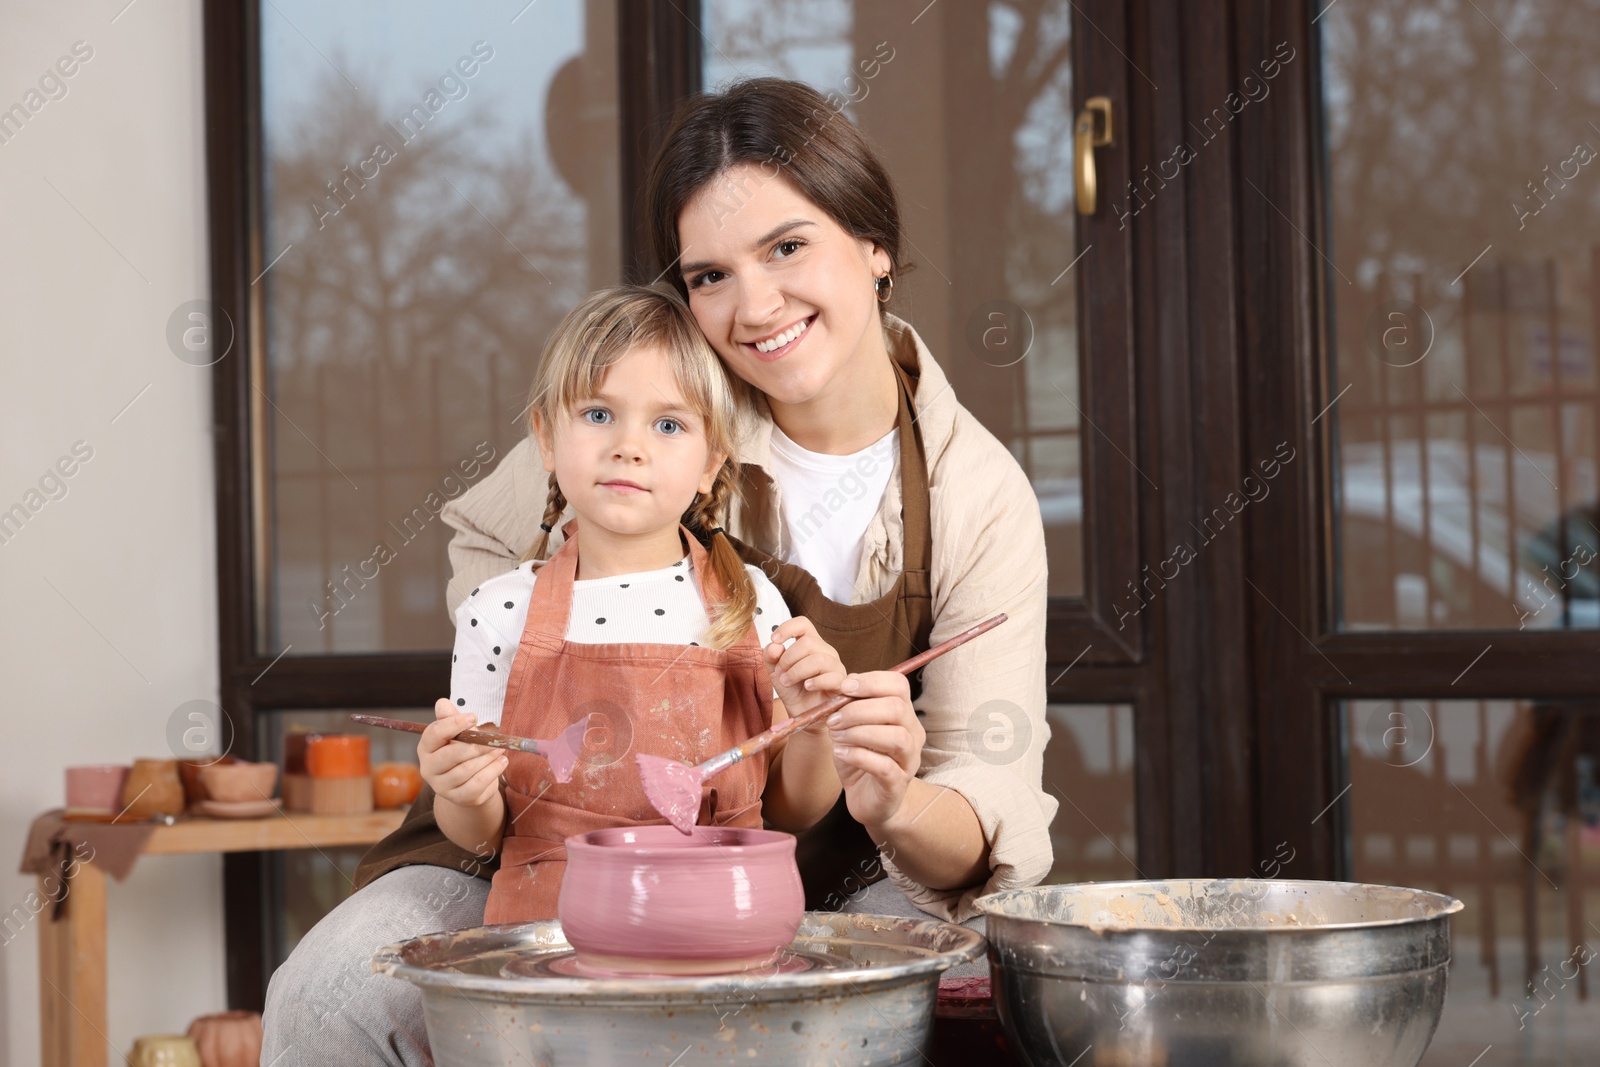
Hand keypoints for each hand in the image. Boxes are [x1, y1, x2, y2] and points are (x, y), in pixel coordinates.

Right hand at [418, 698, 507, 808]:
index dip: (454, 723)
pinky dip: (493, 771)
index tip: (474, 717)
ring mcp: (442, 786)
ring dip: (488, 757)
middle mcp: (428, 769)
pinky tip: (502, 761)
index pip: (434, 734)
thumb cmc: (462, 752)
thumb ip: (450, 719)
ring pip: (467, 770)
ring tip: (500, 749)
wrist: (469, 784)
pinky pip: (478, 783)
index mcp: (426, 748)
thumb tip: (442, 703)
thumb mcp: (456, 734)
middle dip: (476, 746)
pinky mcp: (459, 798)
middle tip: (494, 740)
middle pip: (452, 755)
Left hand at [764, 616, 846, 714]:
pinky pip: (831, 677)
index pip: (803, 624)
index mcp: (810, 644)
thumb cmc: (794, 692)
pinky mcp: (842, 683)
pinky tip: (807, 687)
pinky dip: (815, 682)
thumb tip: (774, 646)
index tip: (774, 640)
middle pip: (808, 642)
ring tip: (788, 682)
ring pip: (818, 659)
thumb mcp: (776, 673)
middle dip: (788, 659)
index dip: (787, 628)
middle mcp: (825, 651)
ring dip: (797, 671)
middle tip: (781, 673)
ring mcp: (835, 666)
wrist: (804, 716)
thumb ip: (771, 657)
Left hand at [826, 671, 923, 830]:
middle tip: (833, 719)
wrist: (867, 800)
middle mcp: (913, 734)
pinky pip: (885, 766)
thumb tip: (843, 683)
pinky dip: (858, 756)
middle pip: (897, 709)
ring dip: (859, 732)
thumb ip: (850, 706)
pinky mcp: (898, 784)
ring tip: (836, 736)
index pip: (899, 686)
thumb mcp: (852, 728)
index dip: (871, 681)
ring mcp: (909, 760)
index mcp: (904, 714)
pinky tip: (841, 753)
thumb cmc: (861, 759)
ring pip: (896, 737)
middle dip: (859, 709)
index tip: (844, 687)